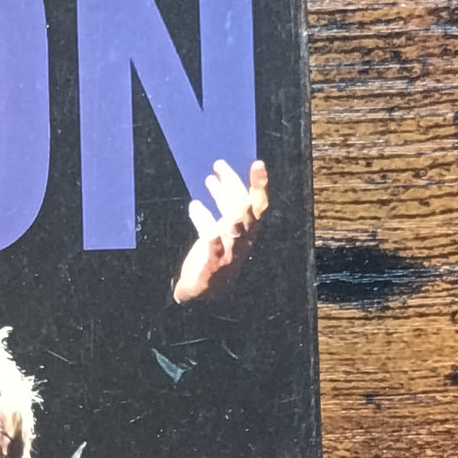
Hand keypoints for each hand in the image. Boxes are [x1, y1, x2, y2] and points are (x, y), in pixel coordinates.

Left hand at [172, 160, 268, 303]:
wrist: (204, 294)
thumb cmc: (214, 257)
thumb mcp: (221, 229)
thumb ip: (223, 206)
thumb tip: (217, 176)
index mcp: (247, 232)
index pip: (259, 206)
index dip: (261, 185)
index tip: (258, 163)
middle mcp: (242, 241)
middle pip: (244, 209)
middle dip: (233, 185)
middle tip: (218, 165)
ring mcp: (228, 254)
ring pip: (233, 225)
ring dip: (223, 202)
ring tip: (209, 181)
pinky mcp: (212, 267)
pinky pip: (213, 248)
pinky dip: (208, 230)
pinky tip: (196, 208)